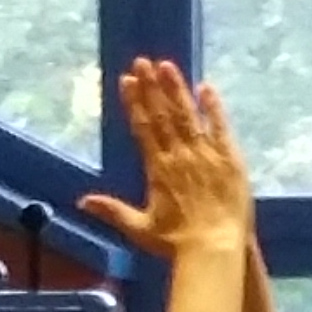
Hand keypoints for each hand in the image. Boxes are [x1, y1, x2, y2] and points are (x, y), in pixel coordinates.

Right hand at [75, 60, 254, 260]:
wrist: (214, 250)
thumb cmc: (177, 243)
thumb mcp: (140, 228)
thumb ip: (112, 211)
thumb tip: (81, 201)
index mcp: (158, 169)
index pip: (143, 128)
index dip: (135, 103)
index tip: (127, 80)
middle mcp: (180, 156)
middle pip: (164, 115)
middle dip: (152, 87)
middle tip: (142, 62)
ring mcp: (206, 155)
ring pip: (188, 115)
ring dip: (176, 89)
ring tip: (166, 65)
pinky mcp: (230, 159)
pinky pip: (220, 127)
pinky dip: (213, 107)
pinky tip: (205, 88)